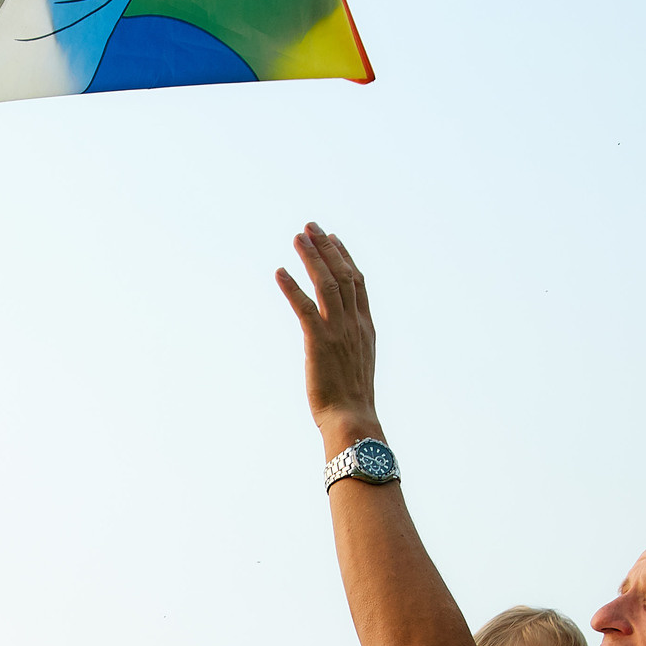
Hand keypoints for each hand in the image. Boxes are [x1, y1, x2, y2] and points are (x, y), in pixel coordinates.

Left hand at [274, 222, 381, 453]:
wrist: (352, 419)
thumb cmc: (352, 401)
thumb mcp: (357, 366)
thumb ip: (350, 346)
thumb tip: (339, 344)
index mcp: (366, 328)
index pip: (358, 283)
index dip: (345, 257)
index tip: (333, 239)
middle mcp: (355, 324)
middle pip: (343, 274)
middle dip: (326, 248)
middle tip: (311, 227)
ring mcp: (339, 331)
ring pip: (327, 284)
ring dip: (311, 258)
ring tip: (298, 238)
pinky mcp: (319, 342)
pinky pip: (304, 308)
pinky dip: (292, 288)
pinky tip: (280, 272)